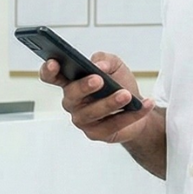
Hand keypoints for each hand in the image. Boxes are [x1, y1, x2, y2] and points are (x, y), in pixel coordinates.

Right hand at [39, 52, 156, 143]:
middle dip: (83, 87)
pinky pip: (112, 125)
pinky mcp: (97, 133)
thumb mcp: (114, 65)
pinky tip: (144, 104)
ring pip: (91, 112)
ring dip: (109, 103)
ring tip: (126, 95)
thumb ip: (105, 60)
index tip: (54, 63)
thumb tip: (99, 66)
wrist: (137, 107)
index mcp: (71, 82)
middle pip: (71, 95)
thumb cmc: (119, 84)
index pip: (52, 76)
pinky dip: (131, 115)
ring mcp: (83, 119)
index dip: (49, 70)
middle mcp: (73, 102)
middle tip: (99, 79)